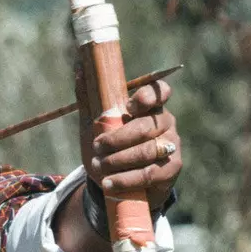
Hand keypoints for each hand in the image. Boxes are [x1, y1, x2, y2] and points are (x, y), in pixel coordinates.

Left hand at [77, 69, 181, 212]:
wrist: (118, 181)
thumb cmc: (109, 146)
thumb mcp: (95, 123)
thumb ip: (89, 97)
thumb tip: (79, 68)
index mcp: (150, 105)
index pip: (159, 92)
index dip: (147, 97)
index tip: (128, 107)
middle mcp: (166, 122)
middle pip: (145, 127)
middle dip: (117, 139)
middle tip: (97, 147)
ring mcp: (171, 145)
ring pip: (146, 151)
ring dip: (118, 160)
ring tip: (99, 166)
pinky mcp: (171, 168)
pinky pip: (149, 174)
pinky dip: (125, 179)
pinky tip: (109, 183)